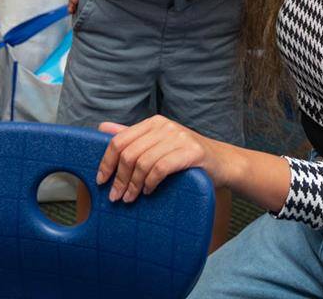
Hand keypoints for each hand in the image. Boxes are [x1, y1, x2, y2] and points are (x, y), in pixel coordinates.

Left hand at [96, 116, 225, 202]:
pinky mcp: (191, 151)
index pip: (119, 140)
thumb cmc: (185, 157)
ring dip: (133, 185)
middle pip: (129, 153)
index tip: (101, 180)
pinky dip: (151, 182)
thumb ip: (132, 136)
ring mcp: (179, 137)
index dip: (107, 162)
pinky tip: (148, 191)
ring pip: (143, 162)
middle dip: (119, 178)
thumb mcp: (158, 144)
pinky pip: (161, 168)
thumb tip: (102, 127)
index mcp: (153, 123)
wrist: (222, 163)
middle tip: (116, 197)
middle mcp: (164, 126)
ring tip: (130, 198)